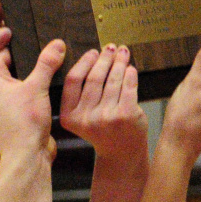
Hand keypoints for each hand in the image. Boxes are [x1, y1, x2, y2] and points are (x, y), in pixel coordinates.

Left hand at [0, 40, 65, 166]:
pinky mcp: (13, 118)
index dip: (16, 41)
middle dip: (27, 58)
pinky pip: (23, 98)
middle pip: (10, 67)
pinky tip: (48, 86)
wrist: (26, 158)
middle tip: (45, 45)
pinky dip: (34, 90)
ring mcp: (2, 107)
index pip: (1, 52)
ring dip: (32, 76)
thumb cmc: (25, 123)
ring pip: (18, 83)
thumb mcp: (37, 87)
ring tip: (51, 63)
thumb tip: (57, 44)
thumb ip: (47, 63)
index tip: (32, 33)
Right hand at [59, 45, 146, 161]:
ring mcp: (106, 117)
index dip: (84, 62)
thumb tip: (95, 56)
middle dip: (104, 58)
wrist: (121, 153)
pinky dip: (130, 73)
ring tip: (123, 53)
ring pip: (113, 80)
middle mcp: (85, 118)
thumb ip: (82, 94)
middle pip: (94, 78)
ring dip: (119, 62)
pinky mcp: (125, 115)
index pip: (73, 81)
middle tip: (110, 47)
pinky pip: (128, 86)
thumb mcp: (83, 117)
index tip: (93, 52)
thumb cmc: (103, 131)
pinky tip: (130, 68)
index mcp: (69, 117)